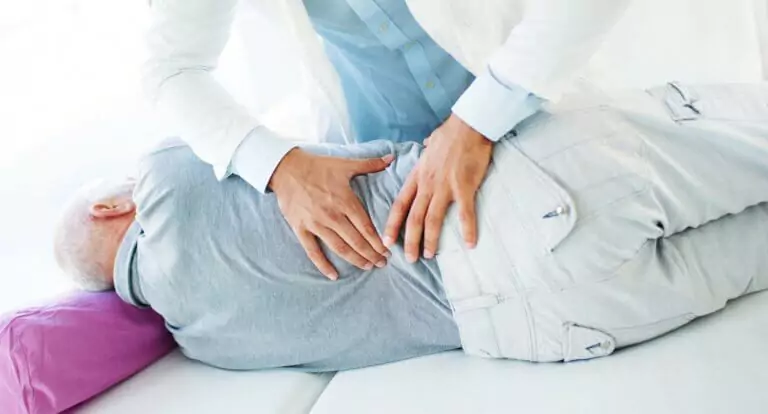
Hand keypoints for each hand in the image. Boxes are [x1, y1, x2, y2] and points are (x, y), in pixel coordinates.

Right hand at [269, 149, 393, 279]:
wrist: (286, 168)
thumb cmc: (318, 166)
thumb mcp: (345, 164)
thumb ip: (370, 164)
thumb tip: (391, 157)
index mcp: (345, 201)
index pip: (366, 227)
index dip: (377, 242)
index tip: (387, 252)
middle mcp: (332, 215)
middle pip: (356, 241)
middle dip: (371, 254)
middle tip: (382, 264)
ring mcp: (316, 224)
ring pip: (339, 248)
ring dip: (355, 259)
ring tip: (367, 267)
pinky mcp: (301, 228)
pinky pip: (313, 251)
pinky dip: (323, 265)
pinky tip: (334, 275)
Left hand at [384, 114, 492, 261]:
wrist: (468, 125)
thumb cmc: (451, 133)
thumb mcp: (431, 143)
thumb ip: (426, 150)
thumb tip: (426, 145)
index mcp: (418, 175)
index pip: (400, 204)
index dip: (392, 224)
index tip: (386, 240)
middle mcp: (427, 184)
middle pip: (414, 217)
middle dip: (410, 241)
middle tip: (410, 259)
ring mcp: (445, 186)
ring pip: (433, 219)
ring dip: (431, 240)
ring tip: (430, 255)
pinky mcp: (464, 187)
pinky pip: (465, 213)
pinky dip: (468, 230)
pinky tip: (470, 244)